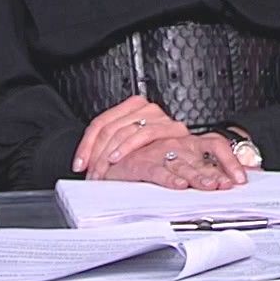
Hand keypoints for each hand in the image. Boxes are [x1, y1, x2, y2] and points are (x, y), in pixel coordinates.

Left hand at [74, 95, 188, 176]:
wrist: (198, 156)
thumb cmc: (158, 153)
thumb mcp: (129, 147)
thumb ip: (111, 147)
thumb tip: (85, 163)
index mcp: (132, 106)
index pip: (100, 123)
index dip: (86, 145)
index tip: (80, 163)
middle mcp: (146, 108)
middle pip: (110, 128)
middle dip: (96, 154)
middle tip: (93, 174)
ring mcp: (160, 117)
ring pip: (124, 131)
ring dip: (109, 155)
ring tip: (104, 172)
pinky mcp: (172, 128)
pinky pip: (145, 133)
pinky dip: (127, 147)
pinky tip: (117, 158)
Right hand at [103, 133, 247, 189]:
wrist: (117, 155)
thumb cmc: (151, 156)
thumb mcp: (182, 158)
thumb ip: (207, 166)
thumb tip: (238, 174)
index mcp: (190, 143)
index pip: (217, 146)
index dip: (231, 161)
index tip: (241, 177)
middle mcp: (178, 146)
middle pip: (202, 160)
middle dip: (216, 174)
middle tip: (227, 186)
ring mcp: (160, 154)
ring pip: (183, 165)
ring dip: (198, 176)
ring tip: (209, 186)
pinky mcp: (143, 164)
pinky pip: (158, 171)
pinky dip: (169, 178)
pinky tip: (178, 185)